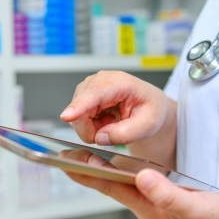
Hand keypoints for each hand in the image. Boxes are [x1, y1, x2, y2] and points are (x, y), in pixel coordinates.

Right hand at [60, 71, 175, 166]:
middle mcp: (101, 81)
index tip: (67, 116)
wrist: (150, 106)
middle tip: (112, 132)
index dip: (80, 105)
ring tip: (112, 123)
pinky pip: (77, 118)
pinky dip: (90, 125)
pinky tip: (105, 121)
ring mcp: (90, 88)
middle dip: (91, 128)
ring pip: (77, 115)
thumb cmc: (151, 110)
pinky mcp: (84, 96)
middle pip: (81, 108)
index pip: (96, 93)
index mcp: (121, 83)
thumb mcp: (148, 125)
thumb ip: (126, 133)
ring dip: (91, 127)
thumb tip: (100, 137)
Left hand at [64, 151, 218, 218]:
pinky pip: (138, 185)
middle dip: (87, 171)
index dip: (87, 173)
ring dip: (103, 171)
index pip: (109, 186)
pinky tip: (124, 168)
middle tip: (66, 157)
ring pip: (122, 185)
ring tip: (86, 159)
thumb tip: (143, 177)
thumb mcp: (194, 207)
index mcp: (148, 207)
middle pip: (110, 184)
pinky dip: (125, 174)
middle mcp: (147, 206)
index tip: (65, 162)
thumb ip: (168, 193)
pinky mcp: (167, 201)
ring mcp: (156, 205)